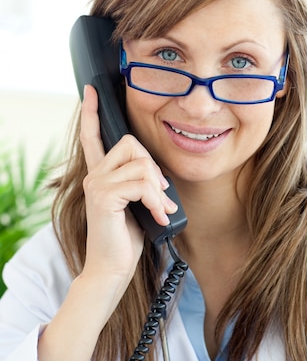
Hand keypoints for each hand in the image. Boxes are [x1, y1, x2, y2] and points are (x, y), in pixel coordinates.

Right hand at [79, 85, 176, 286]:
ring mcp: (96, 185)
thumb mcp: (136, 204)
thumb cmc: (127, 238)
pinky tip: (159, 217)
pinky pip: (142, 184)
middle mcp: (94, 175)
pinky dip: (156, 201)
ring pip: (140, 165)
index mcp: (100, 174)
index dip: (91, 112)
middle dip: (153, 167)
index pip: (92, 136)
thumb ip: (140, 183)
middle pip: (130, 144)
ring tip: (161, 210)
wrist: (113, 269)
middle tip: (160, 194)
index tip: (91, 91)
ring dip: (158, 190)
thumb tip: (159, 178)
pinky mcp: (104, 197)